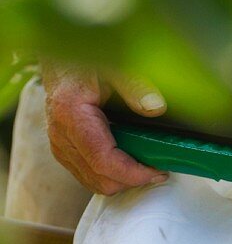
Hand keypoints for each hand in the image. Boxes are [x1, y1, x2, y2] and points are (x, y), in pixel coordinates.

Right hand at [43, 62, 168, 195]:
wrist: (61, 61)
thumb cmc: (85, 61)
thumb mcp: (113, 65)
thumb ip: (134, 85)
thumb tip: (156, 108)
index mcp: (71, 115)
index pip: (103, 161)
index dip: (133, 173)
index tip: (158, 171)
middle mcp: (62, 136)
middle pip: (100, 179)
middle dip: (131, 179)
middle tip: (157, 168)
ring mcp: (61, 146)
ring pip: (94, 182)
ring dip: (122, 180)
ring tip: (145, 165)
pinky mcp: (64, 151)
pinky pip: (89, 176)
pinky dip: (111, 176)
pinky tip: (128, 162)